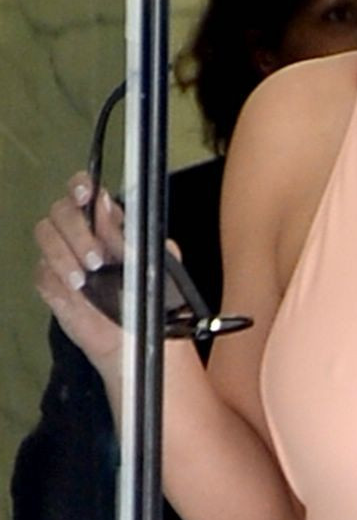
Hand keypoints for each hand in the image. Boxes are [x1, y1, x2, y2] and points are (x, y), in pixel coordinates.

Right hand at [33, 173, 128, 371]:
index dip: (80, 186)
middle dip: (77, 231)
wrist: (133, 333)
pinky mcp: (51, 282)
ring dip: (64, 255)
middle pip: (61, 211)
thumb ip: (134, 236)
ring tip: (86, 277)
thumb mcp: (153, 260)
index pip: (85, 191)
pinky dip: (57, 277)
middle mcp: (82, 233)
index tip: (86, 195)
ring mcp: (63, 256)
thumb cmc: (147, 293)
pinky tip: (76, 289)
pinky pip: (41, 271)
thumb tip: (114, 215)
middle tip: (97, 258)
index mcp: (109, 221)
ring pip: (46, 236)